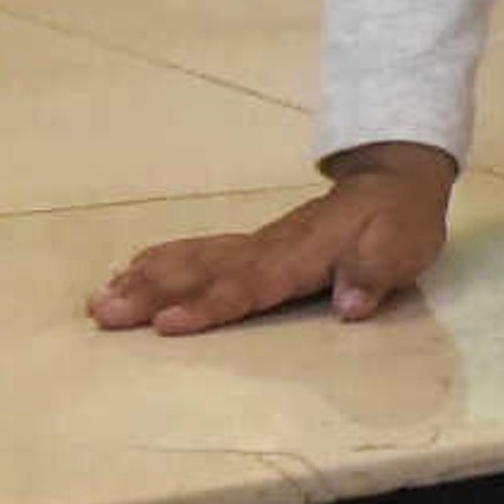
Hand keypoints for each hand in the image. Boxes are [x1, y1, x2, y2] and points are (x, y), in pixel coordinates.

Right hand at [89, 142, 456, 335]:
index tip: (166, 323)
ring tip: (100, 298)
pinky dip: (163, 260)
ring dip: (146, 279)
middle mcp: (269, 249)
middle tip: (102, 311)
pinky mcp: (254, 245)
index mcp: (302, 256)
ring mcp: (257, 244)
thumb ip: (374, 273)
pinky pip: (200, 252)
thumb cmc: (400, 221)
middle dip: (152, 293)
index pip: (249, 286)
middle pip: (203, 272)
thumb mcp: (402, 246)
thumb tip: (349, 303)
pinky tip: (131, 269)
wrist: (395, 179)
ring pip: (193, 260)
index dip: (209, 306)